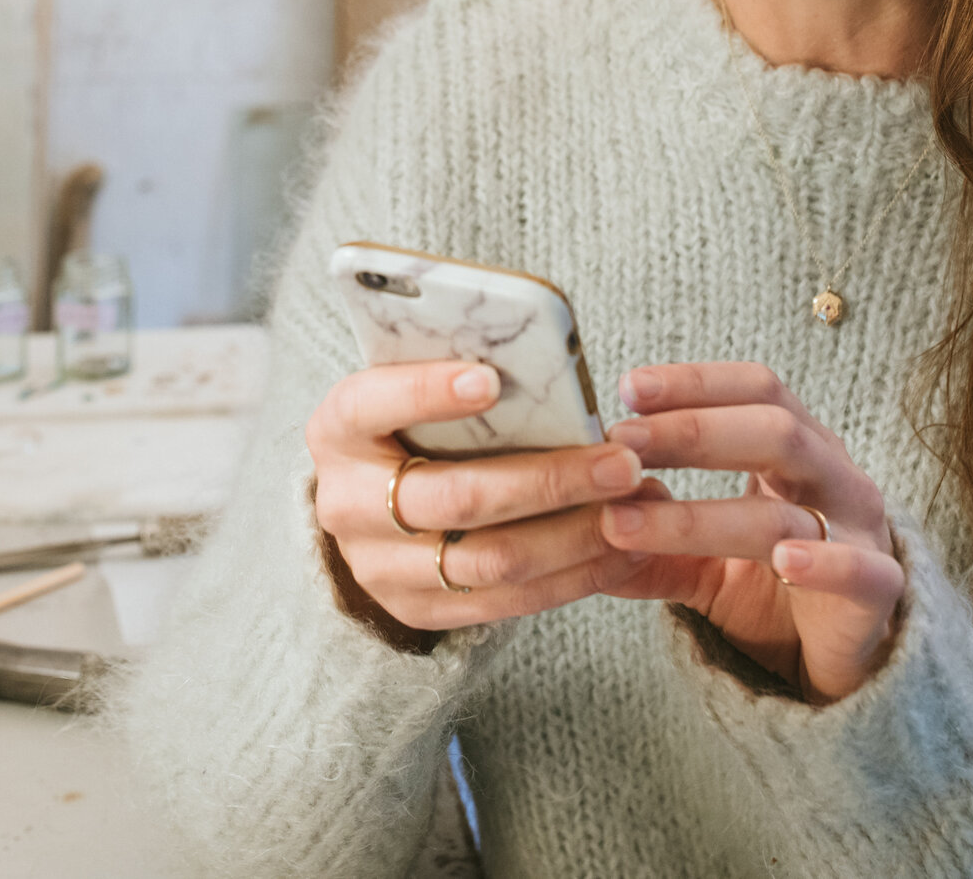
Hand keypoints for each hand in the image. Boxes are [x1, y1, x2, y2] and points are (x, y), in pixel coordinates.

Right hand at [307, 360, 654, 633]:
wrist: (369, 507)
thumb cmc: (410, 426)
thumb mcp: (410, 390)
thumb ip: (456, 374)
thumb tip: (545, 360)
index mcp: (338, 428)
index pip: (373, 405)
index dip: (428, 392)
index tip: (492, 378)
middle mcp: (346, 503)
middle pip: (454, 497)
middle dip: (548, 481)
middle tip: (622, 461)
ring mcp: (378, 566)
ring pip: (489, 560)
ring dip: (574, 536)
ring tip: (634, 508)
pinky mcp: (416, 611)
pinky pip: (505, 604)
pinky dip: (571, 578)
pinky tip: (620, 552)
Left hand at [597, 362, 903, 701]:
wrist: (837, 660)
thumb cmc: (768, 587)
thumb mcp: (696, 560)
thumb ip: (646, 537)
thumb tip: (573, 513)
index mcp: (796, 449)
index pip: (756, 389)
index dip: (695, 382)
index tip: (626, 388)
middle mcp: (833, 476)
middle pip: (773, 430)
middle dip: (690, 432)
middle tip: (620, 442)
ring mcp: (860, 531)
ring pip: (788, 510)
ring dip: (705, 513)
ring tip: (632, 521)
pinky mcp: (877, 594)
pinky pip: (860, 571)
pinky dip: (825, 562)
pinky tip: (785, 560)